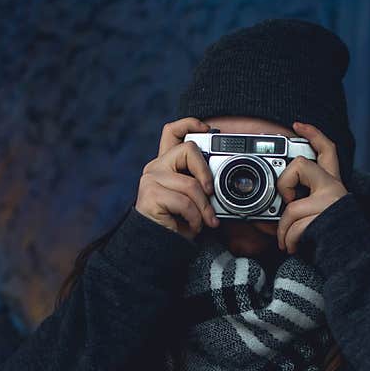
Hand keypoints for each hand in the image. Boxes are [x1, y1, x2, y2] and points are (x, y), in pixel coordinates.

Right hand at [136, 117, 220, 240]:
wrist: (159, 247)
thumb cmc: (179, 223)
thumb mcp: (194, 199)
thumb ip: (201, 183)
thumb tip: (220, 180)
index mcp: (166, 164)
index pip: (172, 131)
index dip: (189, 123)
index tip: (207, 128)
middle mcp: (155, 167)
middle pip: (187, 149)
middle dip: (206, 173)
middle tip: (211, 194)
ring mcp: (150, 179)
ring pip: (191, 184)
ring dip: (204, 208)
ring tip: (204, 221)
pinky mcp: (150, 195)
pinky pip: (184, 202)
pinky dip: (194, 218)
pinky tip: (192, 227)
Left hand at [275, 121, 348, 253]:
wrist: (354, 259)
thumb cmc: (333, 238)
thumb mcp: (321, 213)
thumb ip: (306, 201)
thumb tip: (280, 204)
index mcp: (334, 183)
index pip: (327, 149)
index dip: (312, 133)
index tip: (297, 124)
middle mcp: (334, 188)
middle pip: (300, 164)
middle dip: (283, 184)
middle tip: (286, 203)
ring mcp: (330, 202)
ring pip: (291, 207)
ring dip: (283, 230)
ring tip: (287, 241)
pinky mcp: (324, 218)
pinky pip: (294, 226)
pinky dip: (289, 241)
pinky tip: (294, 247)